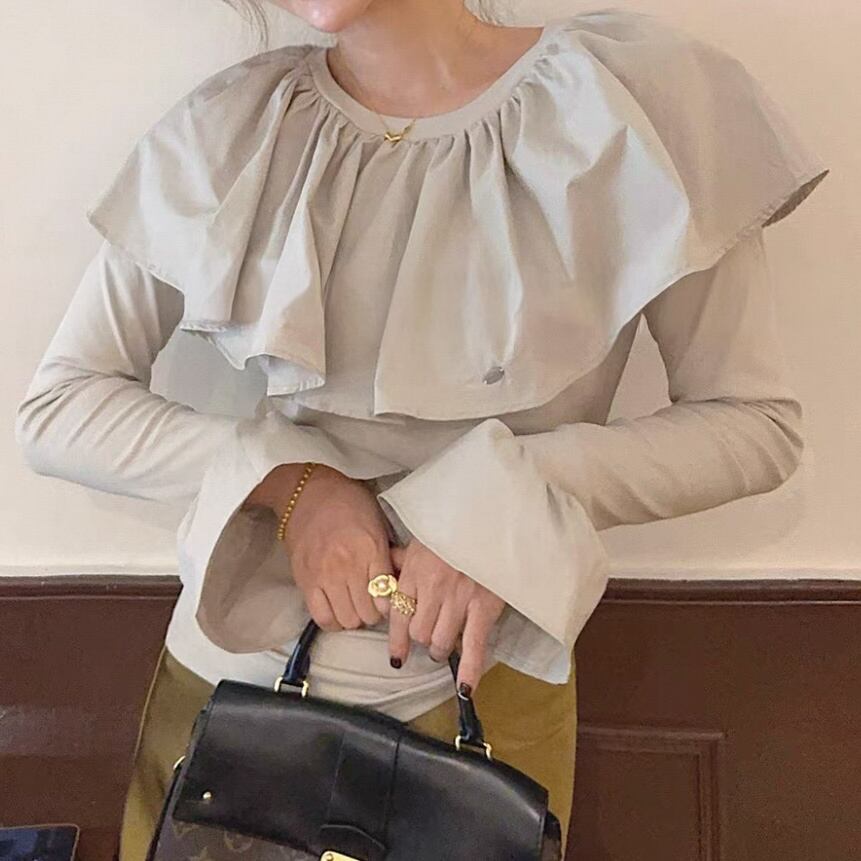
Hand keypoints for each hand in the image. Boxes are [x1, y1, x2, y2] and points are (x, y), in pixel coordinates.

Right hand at [246, 464, 393, 631]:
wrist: (308, 492)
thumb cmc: (348, 502)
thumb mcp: (378, 522)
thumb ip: (388, 553)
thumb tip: (398, 581)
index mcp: (371, 548)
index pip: (388, 596)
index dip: (392, 604)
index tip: (390, 599)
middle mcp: (349, 565)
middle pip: (369, 613)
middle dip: (374, 613)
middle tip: (372, 603)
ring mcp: (325, 575)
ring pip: (347, 619)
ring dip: (354, 617)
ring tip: (354, 606)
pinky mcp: (305, 581)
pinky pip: (322, 617)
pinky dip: (333, 620)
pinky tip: (337, 610)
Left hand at [386, 540, 505, 694]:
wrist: (490, 516)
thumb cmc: (454, 526)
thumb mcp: (421, 538)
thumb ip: (401, 561)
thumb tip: (383, 578)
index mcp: (415, 571)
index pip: (398, 616)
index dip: (396, 640)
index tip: (397, 656)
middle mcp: (433, 589)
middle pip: (418, 632)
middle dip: (421, 639)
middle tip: (428, 637)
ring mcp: (459, 600)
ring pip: (440, 641)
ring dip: (440, 647)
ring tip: (443, 645)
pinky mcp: (484, 607)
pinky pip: (474, 646)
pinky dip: (469, 669)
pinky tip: (464, 688)